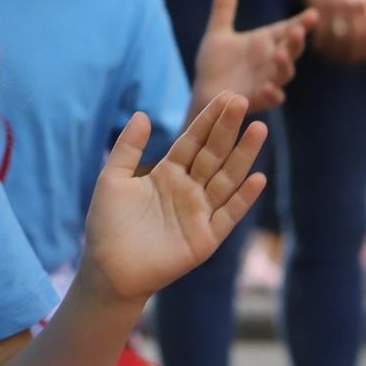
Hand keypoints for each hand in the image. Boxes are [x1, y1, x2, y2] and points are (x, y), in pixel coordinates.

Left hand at [78, 94, 266, 304]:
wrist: (107, 269)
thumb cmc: (107, 225)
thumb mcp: (113, 179)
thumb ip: (128, 148)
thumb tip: (142, 113)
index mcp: (167, 174)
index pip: (192, 141)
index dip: (208, 120)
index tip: (225, 96)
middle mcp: (188, 190)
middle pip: (213, 154)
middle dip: (227, 128)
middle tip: (242, 100)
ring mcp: (199, 213)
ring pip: (227, 178)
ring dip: (243, 155)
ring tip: (258, 129)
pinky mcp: (206, 238)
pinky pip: (228, 214)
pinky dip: (243, 197)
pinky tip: (257, 177)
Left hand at [194, 0, 316, 111]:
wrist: (204, 91)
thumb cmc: (216, 62)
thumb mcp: (218, 33)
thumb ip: (224, 9)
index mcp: (265, 42)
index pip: (287, 29)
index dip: (301, 23)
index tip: (313, 14)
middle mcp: (270, 61)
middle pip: (290, 50)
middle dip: (295, 42)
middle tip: (297, 32)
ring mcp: (266, 81)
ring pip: (283, 74)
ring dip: (284, 66)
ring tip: (280, 56)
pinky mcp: (255, 99)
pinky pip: (268, 98)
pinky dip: (271, 94)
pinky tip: (270, 88)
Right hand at [296, 0, 365, 64]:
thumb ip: (361, 3)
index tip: (361, 59)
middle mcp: (354, 5)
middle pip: (356, 39)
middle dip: (351, 55)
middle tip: (344, 63)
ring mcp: (337, 6)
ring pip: (338, 39)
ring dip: (334, 52)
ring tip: (329, 57)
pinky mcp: (319, 6)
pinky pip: (322, 32)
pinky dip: (320, 44)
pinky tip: (316, 47)